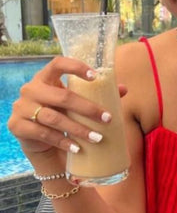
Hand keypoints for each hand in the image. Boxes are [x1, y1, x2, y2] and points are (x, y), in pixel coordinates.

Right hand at [7, 56, 126, 155]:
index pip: (57, 64)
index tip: (95, 76)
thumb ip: (97, 94)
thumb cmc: (62, 114)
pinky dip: (63, 142)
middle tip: (108, 119)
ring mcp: (22, 107)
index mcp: (45, 77)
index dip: (76, 67)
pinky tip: (78, 148)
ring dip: (79, 129)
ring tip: (98, 138)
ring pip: (54, 118)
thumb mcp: (76, 103)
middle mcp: (31, 89)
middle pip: (62, 96)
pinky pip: (44, 134)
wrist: (38, 140)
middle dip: (88, 109)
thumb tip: (123, 89)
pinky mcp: (18, 126)